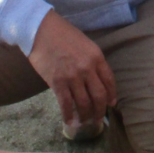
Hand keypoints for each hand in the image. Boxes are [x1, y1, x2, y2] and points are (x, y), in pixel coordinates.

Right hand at [28, 10, 115, 127]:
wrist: (42, 30)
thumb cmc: (64, 35)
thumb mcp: (86, 44)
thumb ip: (93, 61)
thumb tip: (95, 80)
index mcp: (97, 57)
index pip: (109, 81)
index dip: (112, 95)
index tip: (111, 104)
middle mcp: (87, 69)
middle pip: (99, 96)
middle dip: (100, 111)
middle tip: (98, 119)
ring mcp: (72, 76)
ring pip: (84, 103)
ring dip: (86, 116)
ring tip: (85, 122)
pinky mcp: (57, 82)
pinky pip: (66, 104)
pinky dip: (69, 115)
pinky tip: (70, 121)